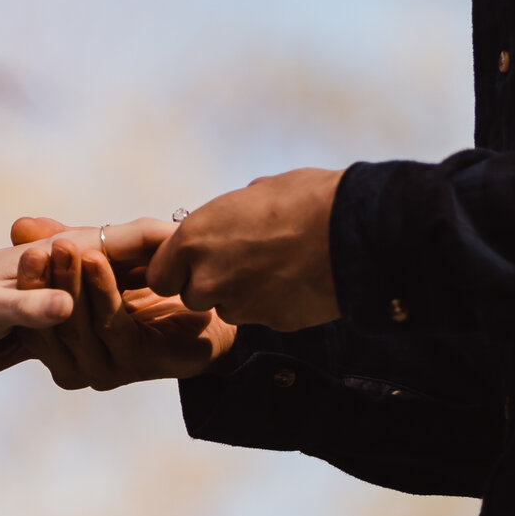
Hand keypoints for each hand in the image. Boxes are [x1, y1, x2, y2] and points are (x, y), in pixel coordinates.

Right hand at [2, 217, 235, 388]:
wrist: (207, 307)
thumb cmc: (150, 284)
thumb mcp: (97, 260)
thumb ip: (61, 248)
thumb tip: (21, 226)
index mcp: (60, 347)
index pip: (26, 327)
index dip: (17, 297)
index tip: (11, 264)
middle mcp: (76, 365)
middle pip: (48, 330)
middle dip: (39, 287)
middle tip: (37, 250)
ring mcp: (106, 369)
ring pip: (78, 328)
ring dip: (71, 285)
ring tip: (66, 248)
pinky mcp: (138, 364)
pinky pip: (113, 325)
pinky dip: (103, 290)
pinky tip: (97, 259)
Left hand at [142, 168, 345, 332]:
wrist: (353, 231)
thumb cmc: (306, 200)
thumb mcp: (255, 192)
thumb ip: (229, 217)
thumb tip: (232, 220)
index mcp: (195, 239)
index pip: (160, 274)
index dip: (176, 269)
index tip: (194, 262)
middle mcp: (209, 278)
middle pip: (191, 296)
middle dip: (210, 285)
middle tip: (241, 264)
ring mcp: (240, 306)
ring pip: (227, 310)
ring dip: (241, 296)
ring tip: (274, 270)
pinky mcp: (271, 323)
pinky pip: (260, 318)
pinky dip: (272, 305)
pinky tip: (294, 283)